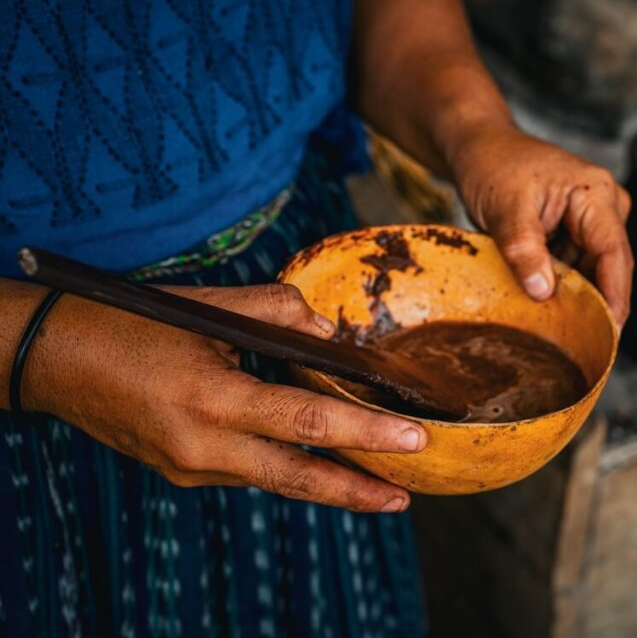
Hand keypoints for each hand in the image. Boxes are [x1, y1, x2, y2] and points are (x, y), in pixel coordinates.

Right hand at [24, 284, 425, 511]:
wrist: (53, 359)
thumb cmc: (130, 323)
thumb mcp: (205, 306)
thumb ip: (275, 312)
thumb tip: (327, 331)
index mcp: (213, 400)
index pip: (309, 424)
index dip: (367, 435)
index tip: (415, 441)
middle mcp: (202, 446)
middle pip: (298, 479)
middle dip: (357, 491)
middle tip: (404, 497)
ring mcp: (190, 468)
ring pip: (273, 479)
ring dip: (325, 484)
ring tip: (375, 485)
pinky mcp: (182, 473)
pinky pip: (246, 472)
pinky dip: (284, 467)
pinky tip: (314, 461)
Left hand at [451, 125, 633, 325]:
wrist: (479, 146)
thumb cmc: (492, 166)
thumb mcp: (504, 209)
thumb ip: (524, 250)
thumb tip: (544, 292)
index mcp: (596, 194)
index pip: (616, 255)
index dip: (615, 298)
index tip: (610, 336)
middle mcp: (605, 206)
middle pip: (610, 268)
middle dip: (596, 304)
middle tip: (580, 347)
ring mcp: (594, 219)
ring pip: (593, 272)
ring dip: (576, 297)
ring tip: (556, 329)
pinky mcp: (578, 231)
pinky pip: (577, 267)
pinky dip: (563, 285)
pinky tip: (546, 306)